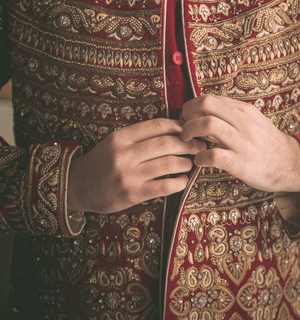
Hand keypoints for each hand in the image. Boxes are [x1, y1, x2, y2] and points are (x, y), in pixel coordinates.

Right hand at [67, 119, 205, 213]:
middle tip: (200, 146)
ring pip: (169, 163)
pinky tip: (183, 180)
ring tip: (191, 162)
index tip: (191, 129)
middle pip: (167, 143)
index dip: (179, 126)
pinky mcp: (133, 194)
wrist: (79, 186)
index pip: (158, 125)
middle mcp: (124, 154)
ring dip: (186, 162)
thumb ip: (141, 135)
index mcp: (121, 137)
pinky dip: (179, 182)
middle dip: (189, 143)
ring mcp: (129, 175)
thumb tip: (177, 129)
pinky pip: (164, 186)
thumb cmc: (103, 161)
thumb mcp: (116, 142)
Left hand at [181, 95, 299, 192]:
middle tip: (184, 127)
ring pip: (208, 125)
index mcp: (243, 110)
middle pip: (206, 104)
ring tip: (188, 142)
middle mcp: (242, 122)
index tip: (187, 118)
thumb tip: (203, 113)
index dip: (192, 106)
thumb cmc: (266, 144)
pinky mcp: (241, 162)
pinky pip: (213, 155)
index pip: (210, 98)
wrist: (290, 164)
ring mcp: (242, 142)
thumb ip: (230, 116)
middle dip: (187, 114)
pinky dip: (200, 158)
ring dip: (190, 132)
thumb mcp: (251, 122)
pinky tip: (199, 161)